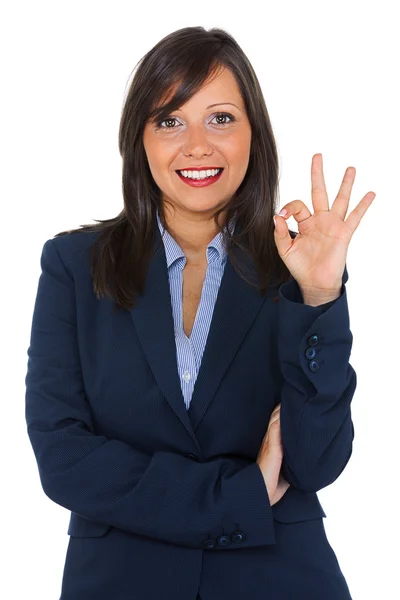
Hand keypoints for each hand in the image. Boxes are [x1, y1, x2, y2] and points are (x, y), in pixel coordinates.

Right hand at [256, 403, 289, 505]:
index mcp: (271, 447)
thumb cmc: (269, 487)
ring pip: (275, 421)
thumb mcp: (284, 473)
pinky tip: (284, 411)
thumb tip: (304, 462)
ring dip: (282, 410)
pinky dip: (280, 419)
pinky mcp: (272, 449)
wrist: (260, 497)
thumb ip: (291, 464)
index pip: (277, 425)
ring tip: (290, 397)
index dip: (282, 414)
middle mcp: (269, 442)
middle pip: (275, 419)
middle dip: (283, 408)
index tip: (292, 404)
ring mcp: (269, 445)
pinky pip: (275, 429)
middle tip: (293, 395)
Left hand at [273, 153, 375, 294]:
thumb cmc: (300, 266)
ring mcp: (333, 225)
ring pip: (340, 199)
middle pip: (319, 191)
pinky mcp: (343, 233)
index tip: (283, 216)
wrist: (315, 282)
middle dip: (318, 174)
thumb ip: (280, 233)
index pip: (297, 205)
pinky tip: (370, 193)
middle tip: (318, 156)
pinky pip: (355, 217)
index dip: (289, 207)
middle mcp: (319, 220)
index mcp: (304, 222)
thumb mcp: (284, 250)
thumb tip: (276, 216)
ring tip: (350, 168)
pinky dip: (363, 205)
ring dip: (345, 184)